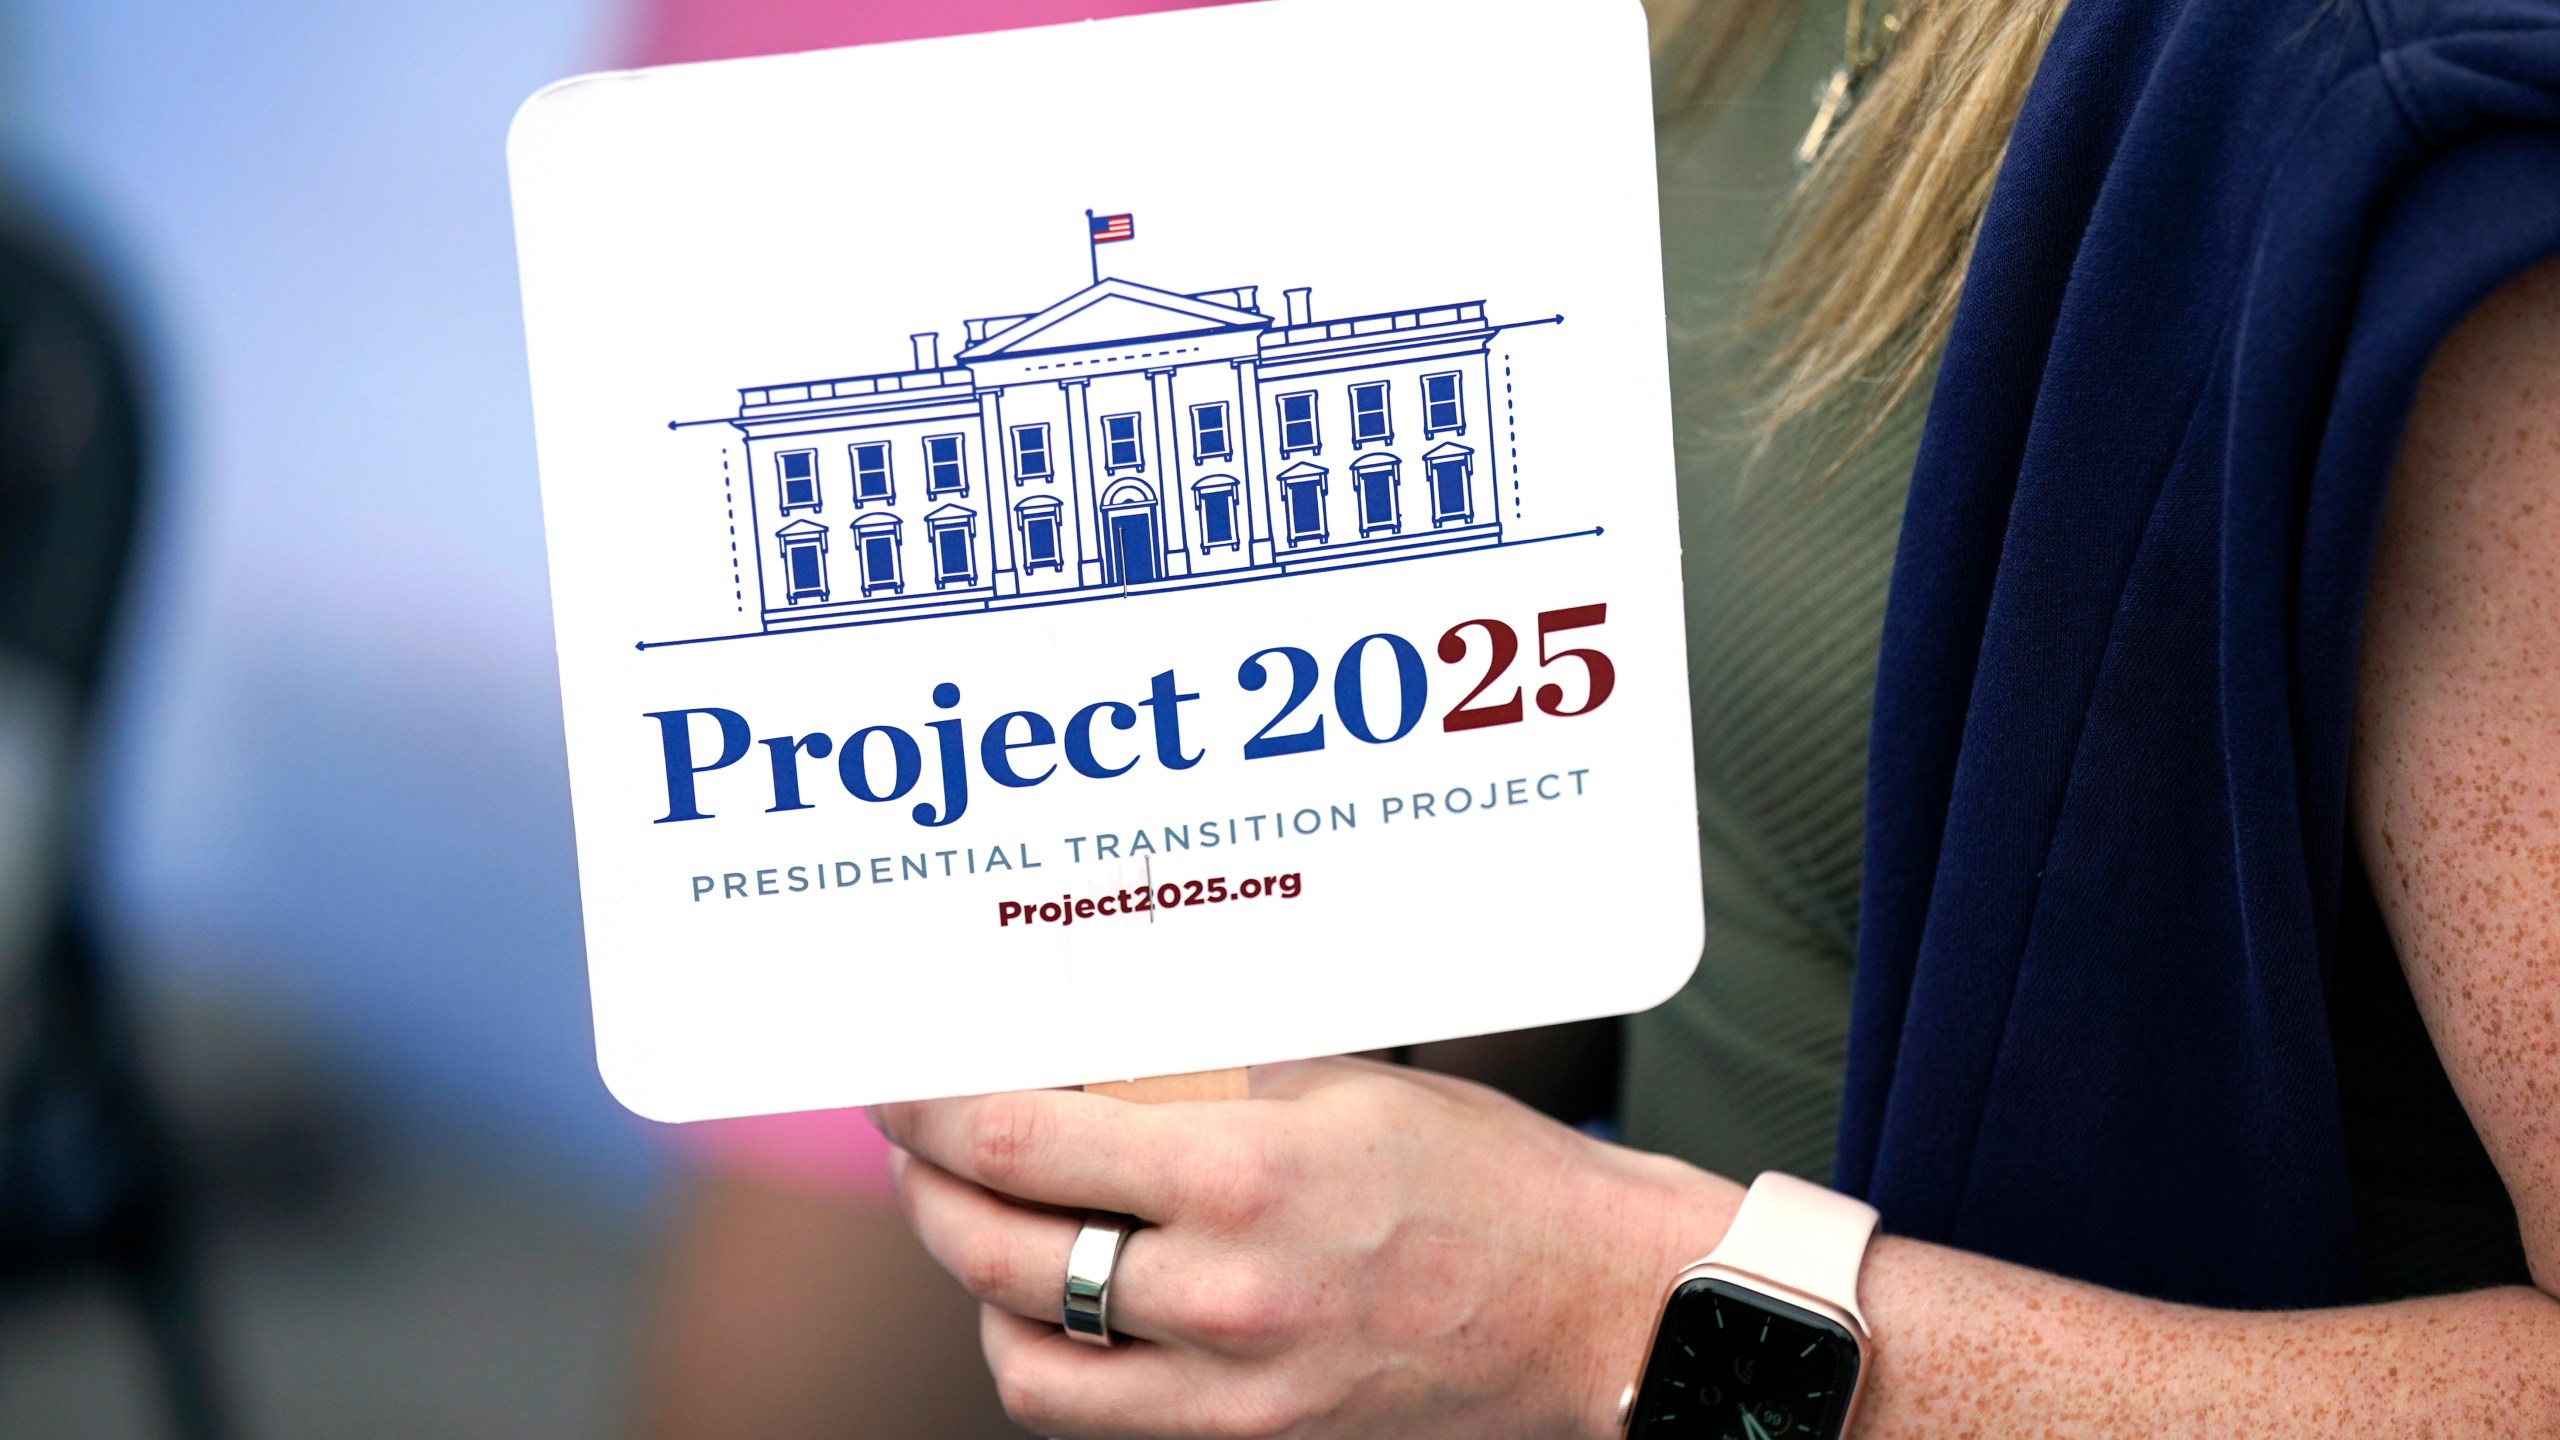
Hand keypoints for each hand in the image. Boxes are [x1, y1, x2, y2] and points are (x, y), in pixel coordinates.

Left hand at [872, 1057, 1740, 1439]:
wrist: (1592, 1305)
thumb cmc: (1485, 1173)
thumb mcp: (1338, 1082)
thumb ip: (1200, 1074)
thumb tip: (1080, 1050)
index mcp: (1244, 1175)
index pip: (1019, 1145)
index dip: (928, 1110)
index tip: (892, 1083)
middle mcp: (1220, 1294)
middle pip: (994, 1254)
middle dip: (929, 1191)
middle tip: (920, 1143)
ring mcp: (1230, 1387)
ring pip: (1022, 1357)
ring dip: (980, 1285)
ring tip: (985, 1221)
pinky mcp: (1248, 1438)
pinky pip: (1095, 1409)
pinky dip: (1050, 1353)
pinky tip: (1063, 1296)